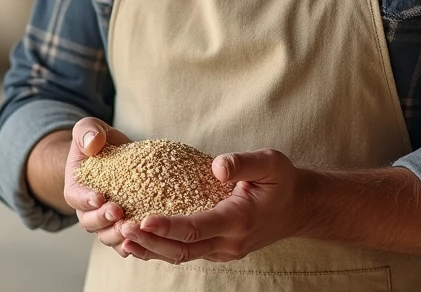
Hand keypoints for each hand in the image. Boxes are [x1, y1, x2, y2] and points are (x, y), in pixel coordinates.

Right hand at [63, 118, 133, 256]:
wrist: (111, 154)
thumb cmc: (97, 141)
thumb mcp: (88, 128)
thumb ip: (87, 131)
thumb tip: (92, 143)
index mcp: (76, 187)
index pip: (76, 198)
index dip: (86, 200)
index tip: (100, 196)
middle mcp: (87, 209)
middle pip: (90, 222)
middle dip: (103, 219)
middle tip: (118, 211)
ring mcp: (105, 221)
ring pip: (107, 236)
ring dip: (117, 235)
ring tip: (131, 228)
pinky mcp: (123, 225)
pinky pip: (125, 242)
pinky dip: (131, 246)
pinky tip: (143, 243)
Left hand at [117, 148, 309, 263]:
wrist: (299, 209)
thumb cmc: (282, 182)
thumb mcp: (270, 163)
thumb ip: (244, 163)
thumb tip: (217, 166)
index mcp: (239, 220)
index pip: (196, 228)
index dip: (167, 226)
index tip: (142, 219)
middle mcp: (229, 242)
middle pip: (182, 249)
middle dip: (150, 241)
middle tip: (121, 228)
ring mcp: (223, 250)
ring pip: (181, 256)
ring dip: (151, 249)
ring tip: (122, 237)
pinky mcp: (218, 249)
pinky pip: (186, 253)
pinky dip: (161, 249)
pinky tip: (139, 241)